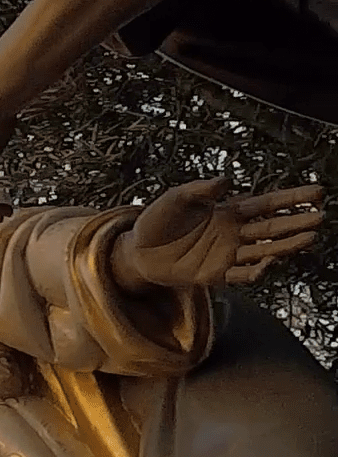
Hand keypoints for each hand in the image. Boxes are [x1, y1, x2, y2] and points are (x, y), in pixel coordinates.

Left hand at [113, 179, 324, 292]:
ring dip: (286, 245)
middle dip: (298, 222)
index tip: (319, 192)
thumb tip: (225, 181)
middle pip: (272, 227)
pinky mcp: (215, 275)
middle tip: (322, 216)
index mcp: (228, 211)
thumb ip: (198, 190)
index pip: (267, 203)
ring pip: (264, 250)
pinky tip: (269, 264)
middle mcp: (234, 233)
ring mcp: (227, 255)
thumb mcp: (174, 200)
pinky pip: (241, 275)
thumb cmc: (157, 222)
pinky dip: (255, 271)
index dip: (293, 198)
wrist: (136, 253)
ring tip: (310, 237)